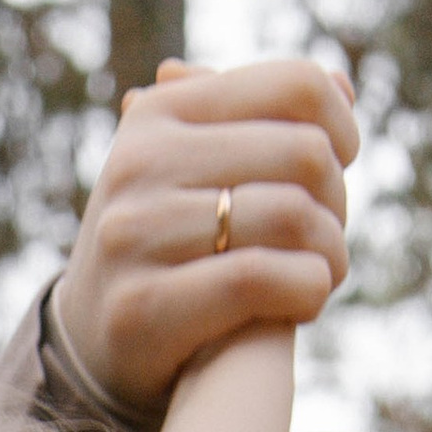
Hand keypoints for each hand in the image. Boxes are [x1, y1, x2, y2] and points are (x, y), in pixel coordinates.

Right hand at [60, 59, 357, 413]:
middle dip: (337, 202)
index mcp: (159, 113)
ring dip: (332, 253)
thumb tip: (342, 84)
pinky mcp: (141, 305)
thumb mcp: (199, 170)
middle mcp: (139, 162)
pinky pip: (258, 278)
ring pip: (291, 216)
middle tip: (327, 236)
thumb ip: (262, 124)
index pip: (296, 85)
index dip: (340, 127)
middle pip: (305, 154)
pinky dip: (308, 290)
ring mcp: (133, 233)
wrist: (88, 346)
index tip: (337, 169)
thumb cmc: (169, 247)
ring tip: (324, 272)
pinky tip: (307, 301)